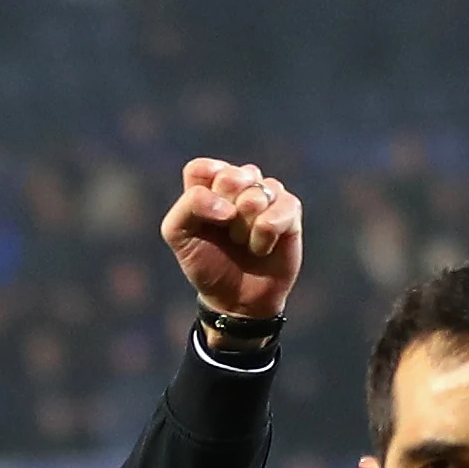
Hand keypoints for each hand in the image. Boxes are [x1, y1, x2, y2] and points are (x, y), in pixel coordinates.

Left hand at [161, 159, 302, 325]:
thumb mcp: (178, 235)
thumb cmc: (207, 264)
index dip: (202, 196)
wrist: (236, 299)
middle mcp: (239, 183)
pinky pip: (280, 210)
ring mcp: (266, 194)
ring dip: (244, 228)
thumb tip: (229, 207)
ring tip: (242, 242)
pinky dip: (265, 236)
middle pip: (230, 177)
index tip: (202, 221)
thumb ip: (189, 205)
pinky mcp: (289, 208)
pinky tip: (262, 247)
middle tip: (226, 233)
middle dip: (224, 213)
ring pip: (255, 195)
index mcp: (209, 184)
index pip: (202, 168)